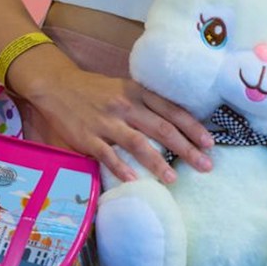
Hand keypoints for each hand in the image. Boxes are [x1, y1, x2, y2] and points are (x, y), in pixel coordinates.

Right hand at [15, 57, 214, 184]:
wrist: (56, 85)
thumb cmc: (97, 90)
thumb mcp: (126, 87)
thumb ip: (148, 103)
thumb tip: (178, 122)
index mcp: (138, 92)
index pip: (172, 110)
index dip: (192, 127)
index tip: (210, 143)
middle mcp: (126, 106)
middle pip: (162, 128)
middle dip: (186, 148)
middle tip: (206, 165)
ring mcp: (106, 122)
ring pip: (137, 143)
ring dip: (158, 162)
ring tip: (174, 179)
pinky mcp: (87, 137)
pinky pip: (106, 154)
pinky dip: (121, 167)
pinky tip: (134, 180)